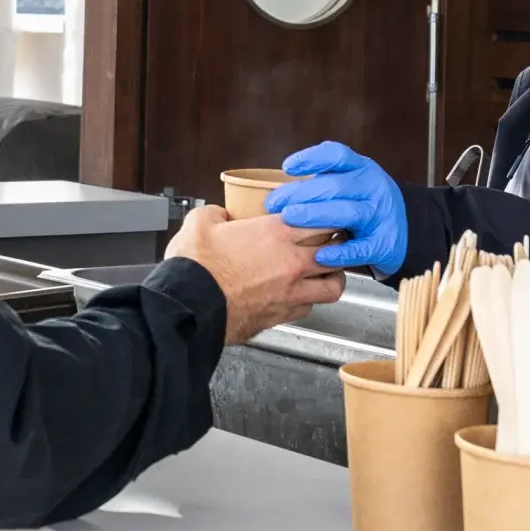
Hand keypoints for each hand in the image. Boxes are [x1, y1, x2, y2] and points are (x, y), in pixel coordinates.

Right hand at [166, 205, 345, 343]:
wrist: (189, 307)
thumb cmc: (196, 268)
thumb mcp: (200, 224)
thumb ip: (216, 213)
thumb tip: (219, 215)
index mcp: (276, 234)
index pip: (323, 219)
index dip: (329, 215)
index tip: (326, 214)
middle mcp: (292, 264)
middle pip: (338, 252)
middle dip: (340, 245)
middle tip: (333, 241)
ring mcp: (291, 293)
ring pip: (333, 286)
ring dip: (332, 277)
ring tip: (325, 272)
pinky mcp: (281, 317)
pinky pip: (308, 307)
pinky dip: (307, 300)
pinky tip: (297, 295)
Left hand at [266, 141, 409, 276]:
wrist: (404, 234)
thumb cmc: (363, 205)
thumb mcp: (351, 185)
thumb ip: (323, 183)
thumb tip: (279, 192)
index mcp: (363, 169)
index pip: (338, 156)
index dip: (312, 158)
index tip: (287, 167)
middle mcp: (374, 188)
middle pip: (336, 186)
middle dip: (302, 193)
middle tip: (274, 203)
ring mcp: (381, 215)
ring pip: (347, 212)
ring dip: (315, 215)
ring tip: (289, 218)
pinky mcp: (384, 243)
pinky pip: (360, 248)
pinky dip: (339, 252)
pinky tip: (319, 255)